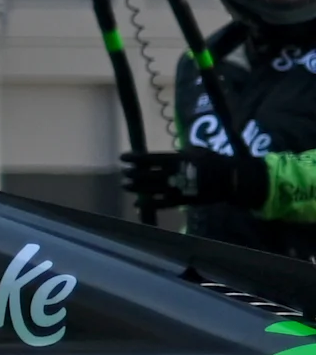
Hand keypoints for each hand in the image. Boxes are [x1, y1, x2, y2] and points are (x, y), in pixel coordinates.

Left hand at [124, 147, 269, 211]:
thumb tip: (162, 154)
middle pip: (150, 174)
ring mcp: (181, 188)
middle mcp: (178, 173)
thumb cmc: (214, 162)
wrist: (232, 179)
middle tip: (123, 173)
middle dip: (135, 174)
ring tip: (125, 186)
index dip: (136, 158)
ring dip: (138, 188)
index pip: (152, 158)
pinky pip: (164, 203)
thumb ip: (179, 152)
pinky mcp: (184, 201)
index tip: (123, 157)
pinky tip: (137, 204)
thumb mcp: (197, 151)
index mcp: (181, 159)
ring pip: (154, 188)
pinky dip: (149, 204)